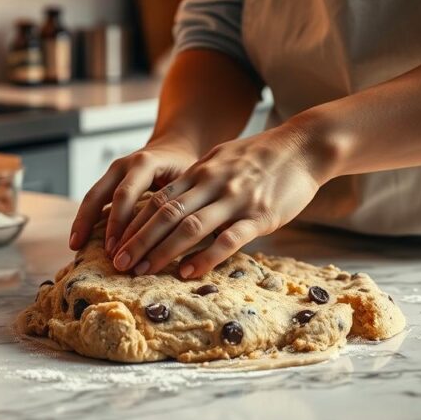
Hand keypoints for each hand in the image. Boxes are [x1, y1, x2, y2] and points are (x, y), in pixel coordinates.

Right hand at [69, 138, 199, 252]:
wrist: (176, 146)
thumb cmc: (186, 167)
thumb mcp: (190, 179)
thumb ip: (184, 201)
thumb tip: (183, 236)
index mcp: (144, 163)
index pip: (125, 193)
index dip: (118, 222)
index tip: (115, 248)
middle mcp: (124, 165)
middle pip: (99, 193)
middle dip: (91, 223)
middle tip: (86, 249)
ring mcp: (113, 172)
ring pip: (91, 196)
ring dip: (82, 221)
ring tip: (75, 246)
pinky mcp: (109, 181)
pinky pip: (93, 200)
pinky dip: (86, 219)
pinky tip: (80, 239)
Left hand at [112, 125, 326, 278]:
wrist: (305, 146)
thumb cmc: (263, 156)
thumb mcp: (223, 158)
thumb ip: (199, 178)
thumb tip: (174, 197)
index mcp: (201, 172)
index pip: (158, 199)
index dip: (134, 223)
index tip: (115, 243)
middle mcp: (212, 184)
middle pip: (166, 214)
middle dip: (139, 240)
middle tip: (119, 263)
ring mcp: (236, 200)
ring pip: (190, 227)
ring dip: (162, 252)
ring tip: (143, 271)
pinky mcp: (261, 216)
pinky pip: (228, 239)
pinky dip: (206, 257)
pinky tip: (188, 273)